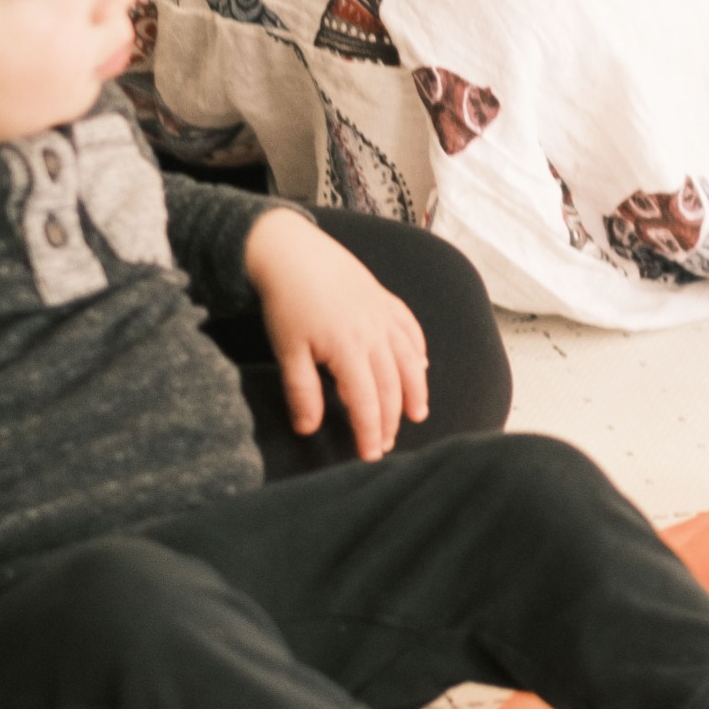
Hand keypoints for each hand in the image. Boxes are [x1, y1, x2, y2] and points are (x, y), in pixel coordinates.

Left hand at [241, 208, 428, 462]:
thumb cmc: (287, 302)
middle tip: (385, 445)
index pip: (367, 402)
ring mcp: (384, 314)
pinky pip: (411, 328)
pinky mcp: (385, 299)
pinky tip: (421, 364)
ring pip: (410, 359)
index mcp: (349, 349)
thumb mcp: (287, 350)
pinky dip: (418, 349)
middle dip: (391, 420)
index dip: (370, 432)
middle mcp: (375, 333)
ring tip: (418, 414)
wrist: (291, 251)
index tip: (369, 457)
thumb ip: (302, 391)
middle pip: (392, 386)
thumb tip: (309, 429)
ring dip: (416, 389)